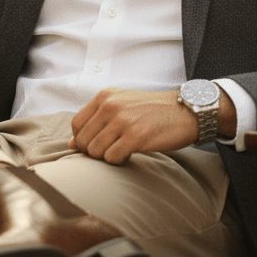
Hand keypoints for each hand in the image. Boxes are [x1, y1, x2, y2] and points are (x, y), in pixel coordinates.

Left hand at [69, 89, 196, 164]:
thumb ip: (96, 120)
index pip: (76, 125)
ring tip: (122, 150)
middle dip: (94, 151)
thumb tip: (71, 144)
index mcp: (105, 96)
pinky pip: (112, 158)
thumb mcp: (122, 105)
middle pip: (84, 141)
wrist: (185, 112)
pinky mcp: (136, 136)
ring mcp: (123, 121)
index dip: (82, 139)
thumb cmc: (152, 111)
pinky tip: (130, 154)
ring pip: (95, 151)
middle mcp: (111, 106)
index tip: (96, 144)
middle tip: (112, 149)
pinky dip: (119, 161)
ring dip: (107, 157)